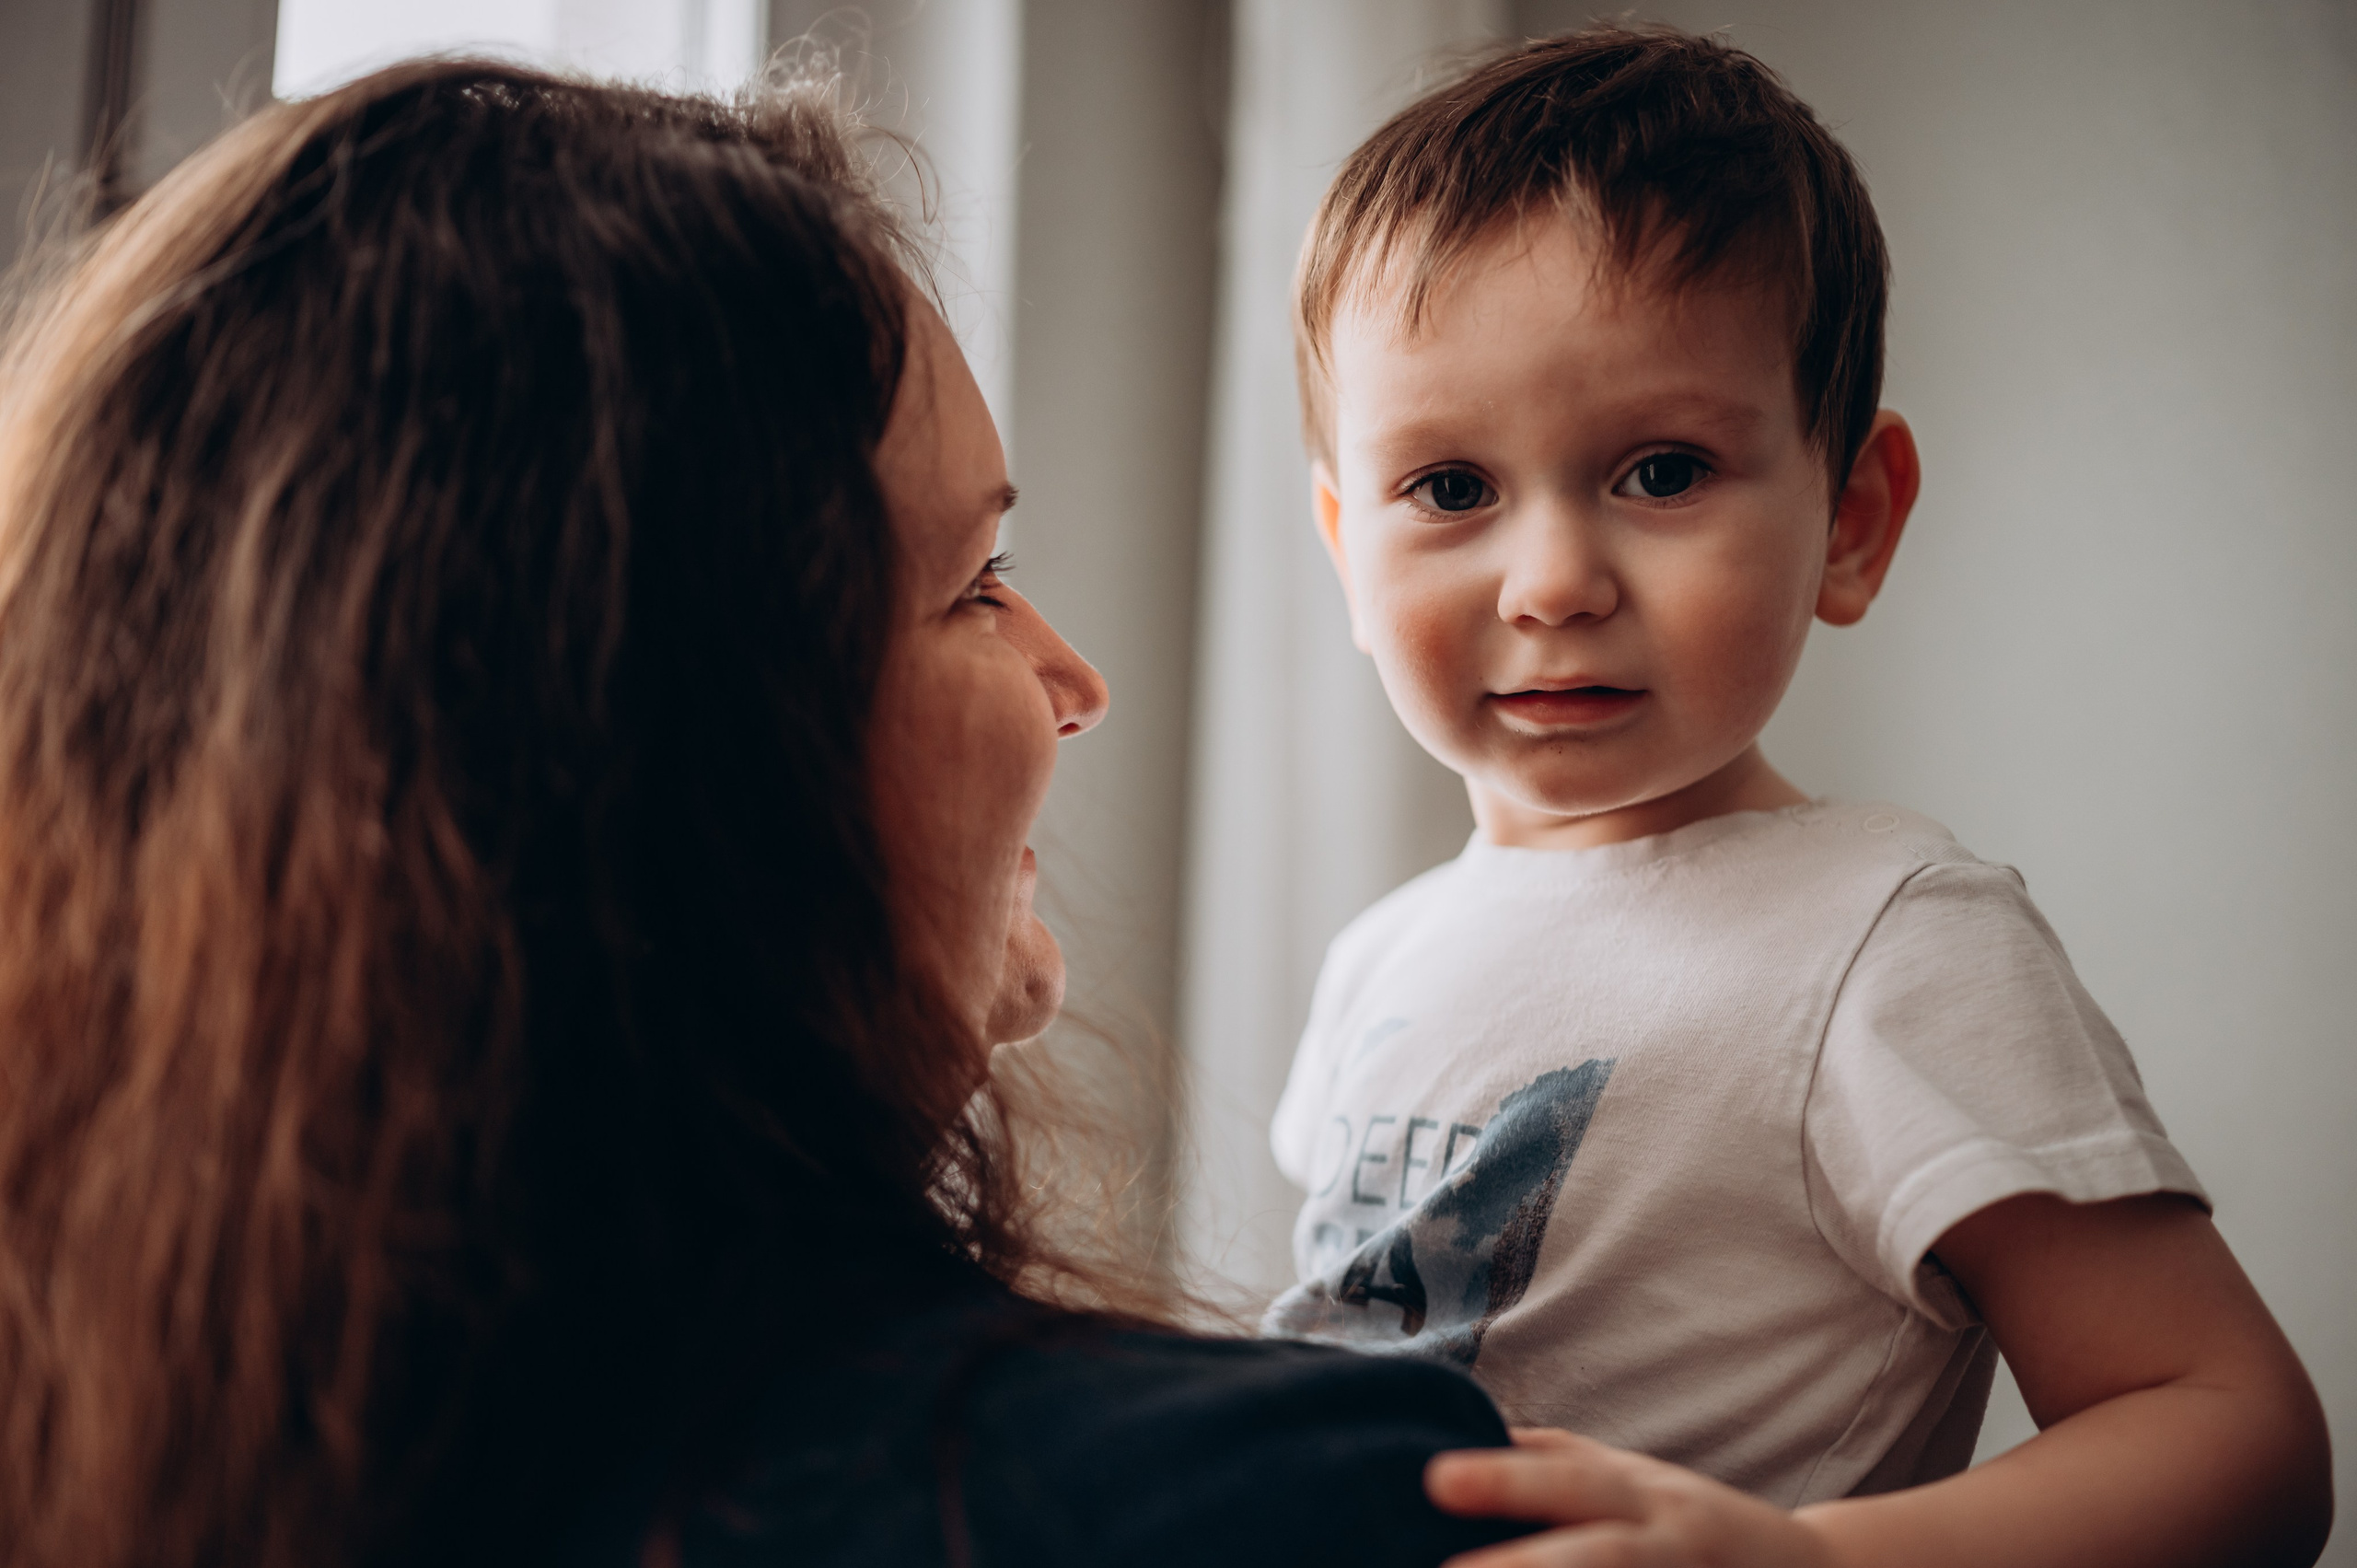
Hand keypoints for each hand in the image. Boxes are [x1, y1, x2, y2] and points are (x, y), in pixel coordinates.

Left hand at [1425, 1428, 1837, 1567]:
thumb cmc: (1686, 1520)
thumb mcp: (1630, 1477)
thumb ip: (1555, 1458)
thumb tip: (1462, 1425)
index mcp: (1642, 1495)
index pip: (1567, 1479)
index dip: (1505, 1480)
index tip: (1435, 1480)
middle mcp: (1668, 1546)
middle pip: (1601, 1555)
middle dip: (1529, 1566)